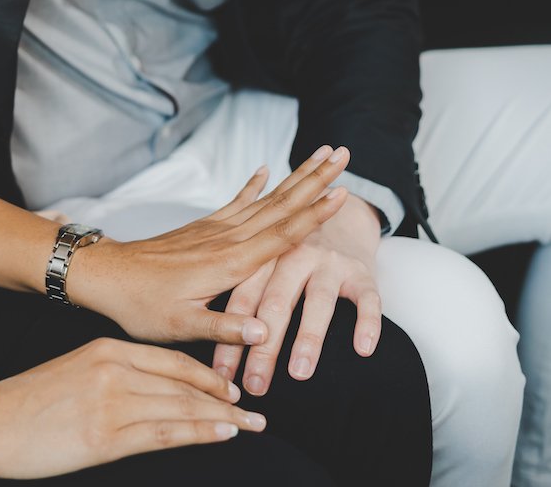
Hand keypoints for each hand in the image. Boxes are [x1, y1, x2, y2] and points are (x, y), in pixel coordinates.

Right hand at [0, 338, 263, 479]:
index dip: (207, 375)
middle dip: (225, 398)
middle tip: (254, 410)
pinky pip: (166, 432)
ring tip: (249, 425)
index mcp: (108, 349)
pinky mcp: (107, 435)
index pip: (172, 361)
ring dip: (222, 417)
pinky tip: (222, 434)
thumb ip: (115, 374)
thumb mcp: (76, 371)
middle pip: (184, 383)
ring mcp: (112, 401)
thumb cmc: (29, 401)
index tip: (230, 388)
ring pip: (182, 407)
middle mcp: (115, 369)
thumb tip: (154, 392)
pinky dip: (200, 433)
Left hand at [67, 145, 350, 345]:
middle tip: (344, 153)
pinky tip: (265, 170)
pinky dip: (253, 185)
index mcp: (228, 263)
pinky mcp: (201, 228)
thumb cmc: (141, 306)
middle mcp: (226, 239)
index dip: (314, 215)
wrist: (106, 277)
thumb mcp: (180, 327)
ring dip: (295, 177)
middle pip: (281, 206)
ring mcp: (214, 230)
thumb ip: (223, 329)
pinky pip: (235, 202)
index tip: (343, 192)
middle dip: (315, 180)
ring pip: (265, 200)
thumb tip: (265, 331)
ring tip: (320, 155)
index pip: (282, 235)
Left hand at [213, 185, 382, 395]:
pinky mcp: (360, 270)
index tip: (222, 374)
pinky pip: (368, 297)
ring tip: (300, 374)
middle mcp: (293, 255)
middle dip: (265, 349)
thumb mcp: (249, 259)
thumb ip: (233, 296)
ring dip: (309, 337)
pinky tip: (364, 349)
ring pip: (318, 301)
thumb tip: (239, 338)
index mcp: (260, 253)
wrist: (333, 205)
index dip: (231, 338)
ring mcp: (329, 262)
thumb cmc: (280, 250)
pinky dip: (368, 321)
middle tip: (256, 386)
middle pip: (277, 303)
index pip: (241, 300)